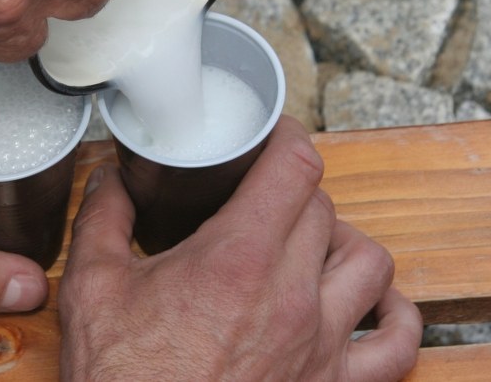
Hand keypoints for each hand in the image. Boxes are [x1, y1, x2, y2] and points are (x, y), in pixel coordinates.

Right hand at [58, 117, 422, 380]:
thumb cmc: (124, 377)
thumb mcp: (93, 287)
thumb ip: (103, 219)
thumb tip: (110, 179)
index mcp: (237, 259)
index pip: (295, 169)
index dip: (287, 136)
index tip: (271, 133)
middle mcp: (291, 295)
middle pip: (324, 207)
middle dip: (293, 188)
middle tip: (262, 190)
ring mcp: (320, 343)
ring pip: (369, 261)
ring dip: (342, 239)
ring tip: (308, 240)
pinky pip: (396, 344)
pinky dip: (393, 315)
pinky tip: (367, 301)